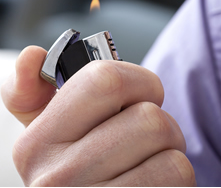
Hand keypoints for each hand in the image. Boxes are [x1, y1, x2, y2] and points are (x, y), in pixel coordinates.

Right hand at [1, 46, 194, 185]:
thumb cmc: (83, 173)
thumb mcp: (51, 136)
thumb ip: (36, 94)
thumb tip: (31, 56)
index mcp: (36, 144)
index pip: (105, 80)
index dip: (140, 81)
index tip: (143, 95)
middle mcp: (57, 178)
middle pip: (148, 116)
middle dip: (162, 123)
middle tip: (147, 141)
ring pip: (168, 143)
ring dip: (172, 150)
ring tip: (151, 166)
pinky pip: (178, 171)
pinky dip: (178, 176)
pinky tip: (156, 185)